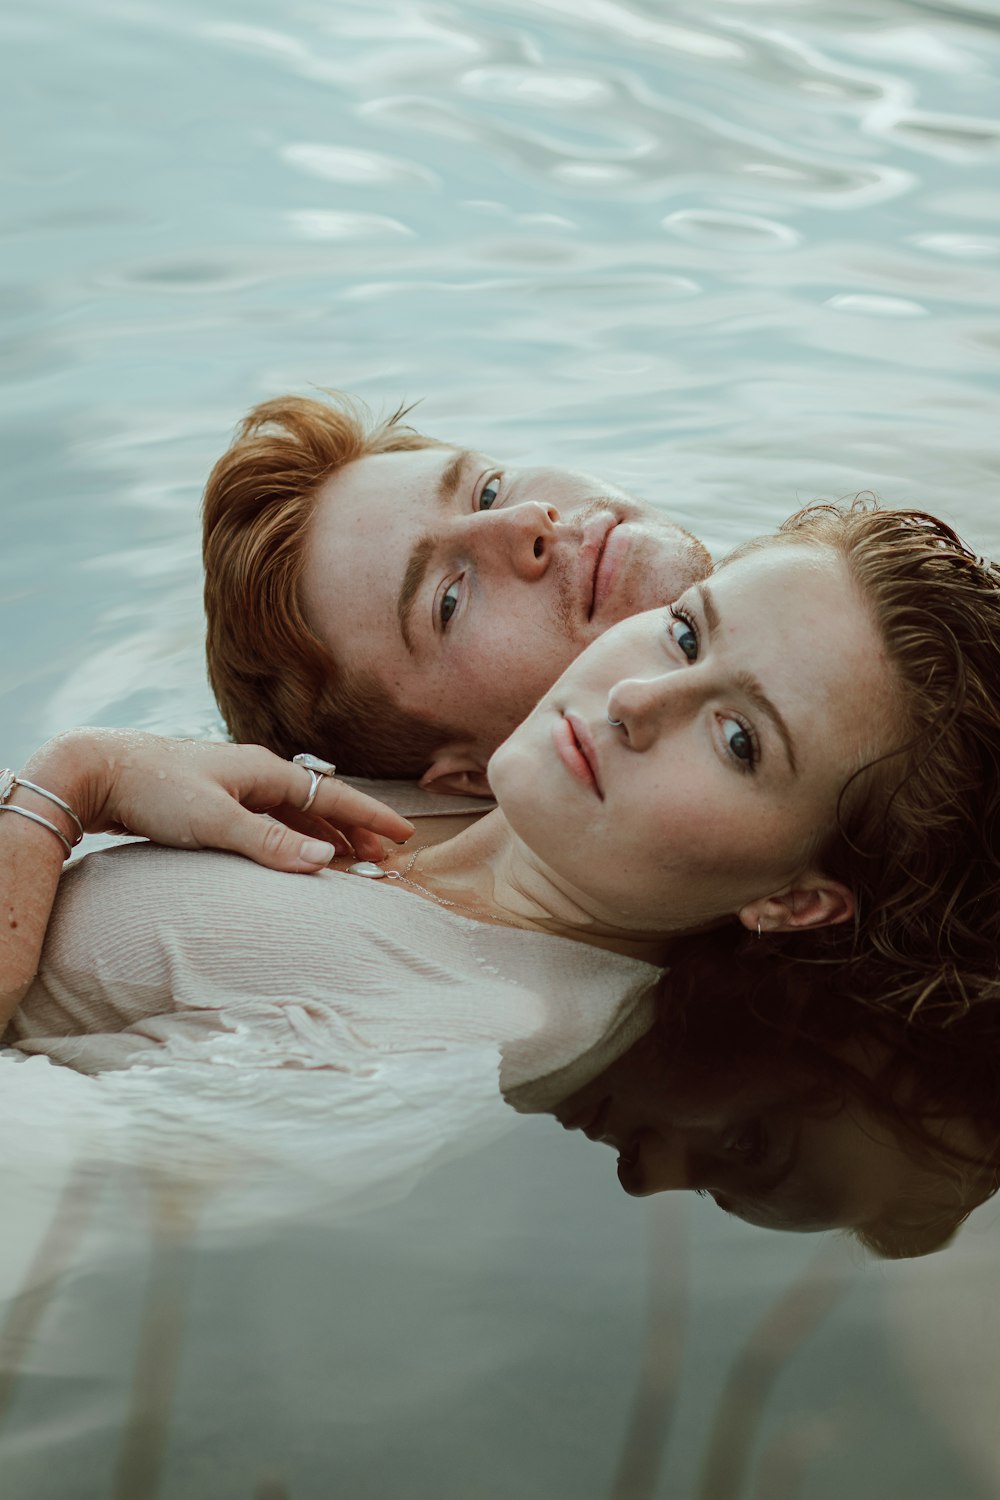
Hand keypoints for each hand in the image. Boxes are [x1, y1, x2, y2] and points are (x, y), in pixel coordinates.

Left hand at [20, 730, 414, 872]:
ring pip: (293, 814)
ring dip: (323, 835)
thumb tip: (326, 860)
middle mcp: (253, 774)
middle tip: (386, 857)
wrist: (94, 772)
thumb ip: (270, 842)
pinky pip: (269, 822)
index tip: (404, 835)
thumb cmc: (155, 790)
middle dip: (354, 829)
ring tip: (349, 859)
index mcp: (263, 771)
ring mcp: (232, 787)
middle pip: (318, 804)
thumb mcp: (216, 821)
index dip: (370, 817)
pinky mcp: (210, 803)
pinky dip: (292, 838)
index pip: (333, 795)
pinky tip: (293, 853)